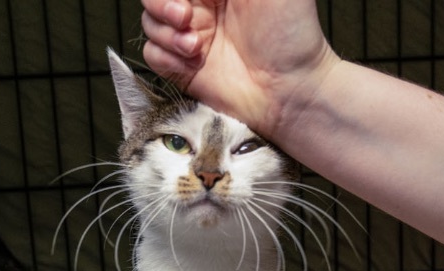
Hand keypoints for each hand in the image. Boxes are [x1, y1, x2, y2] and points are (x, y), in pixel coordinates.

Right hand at [140, 0, 337, 137]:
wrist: (291, 89)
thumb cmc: (292, 33)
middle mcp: (203, 6)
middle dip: (162, 3)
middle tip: (185, 16)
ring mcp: (191, 36)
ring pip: (151, 21)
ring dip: (166, 32)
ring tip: (196, 46)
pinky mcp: (184, 68)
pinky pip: (152, 54)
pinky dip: (165, 57)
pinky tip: (190, 62)